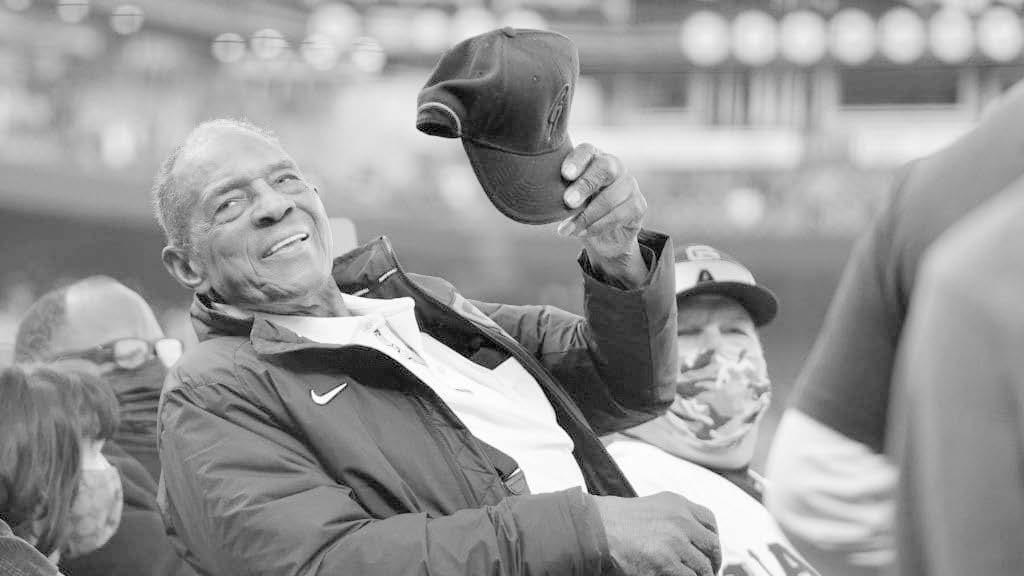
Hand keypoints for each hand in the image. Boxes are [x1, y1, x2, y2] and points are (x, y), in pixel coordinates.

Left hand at [556, 144, 647, 287]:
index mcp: (593, 157)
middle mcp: (614, 166)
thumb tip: (537, 195)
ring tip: (566, 230)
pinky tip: (582, 233)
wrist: (604, 234)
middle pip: (604, 168)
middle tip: (567, 202)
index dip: (576, 160)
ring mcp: (629, 184)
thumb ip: (558, 191)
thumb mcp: (566, 197)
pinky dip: (598, 226)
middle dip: (585, 185)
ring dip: (586, 216)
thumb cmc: (580, 208)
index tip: (564, 174)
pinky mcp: (638, 205)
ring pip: (610, 197)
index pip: (587, 151)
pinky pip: (619, 215)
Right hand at [594, 492, 720, 575]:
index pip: (710, 522)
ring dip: (699, 575)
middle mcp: (681, 520)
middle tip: (707, 572)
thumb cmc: (617, 521)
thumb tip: (691, 538)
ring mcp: (675, 542)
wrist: (597, 529)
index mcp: (678, 504)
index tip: (708, 552)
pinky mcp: (666, 563)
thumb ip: (675, 518)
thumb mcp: (653, 507)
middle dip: (712, 562)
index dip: (712, 541)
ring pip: (703, 567)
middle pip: (712, 546)